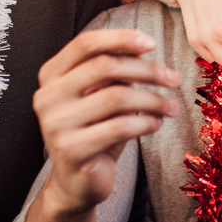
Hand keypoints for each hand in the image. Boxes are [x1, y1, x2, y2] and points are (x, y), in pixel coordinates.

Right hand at [33, 29, 180, 215]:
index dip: (120, 38)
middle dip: (147, 70)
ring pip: (117, 96)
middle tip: (173, 79)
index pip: (85, 44)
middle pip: (105, 66)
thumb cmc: (95, 131)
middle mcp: (47, 96)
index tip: (152, 43)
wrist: (78, 182)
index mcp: (51, 75)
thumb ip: (115, 69)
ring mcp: (56, 124)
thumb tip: (142, 44)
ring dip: (153, 100)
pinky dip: (146, 123)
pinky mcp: (71, 150)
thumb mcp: (103, 94)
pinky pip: (120, 127)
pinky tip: (157, 124)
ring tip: (170, 107)